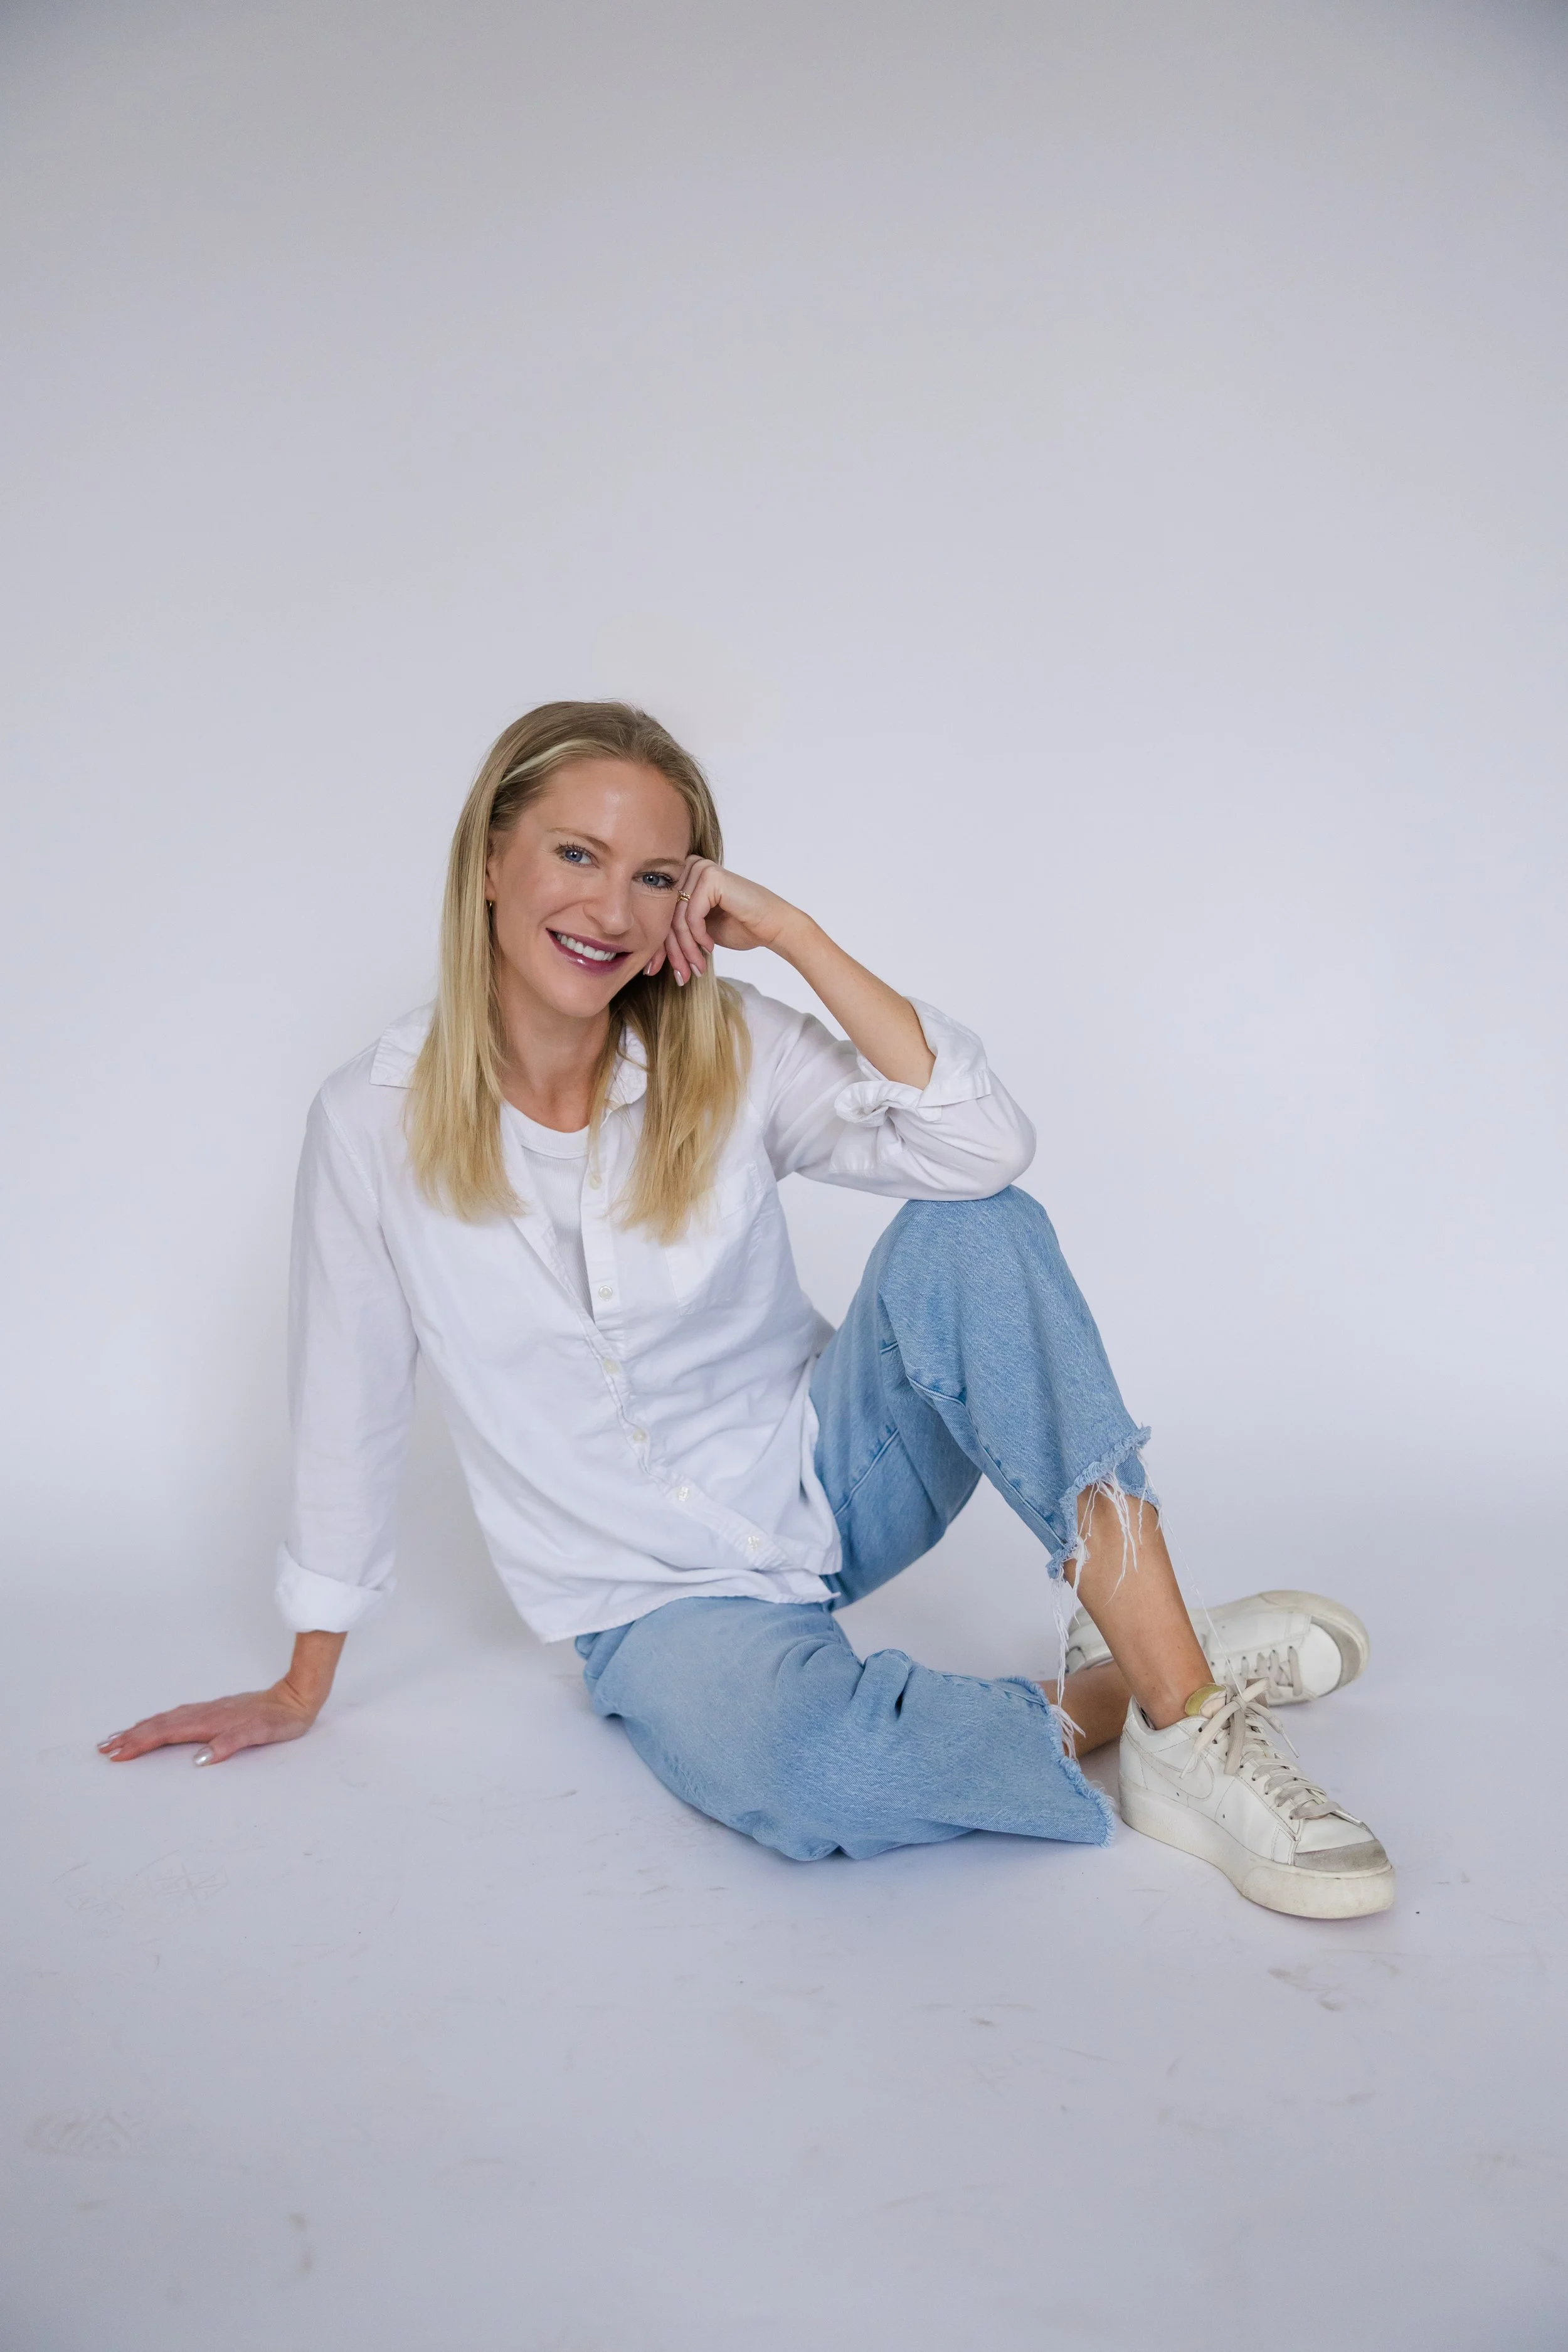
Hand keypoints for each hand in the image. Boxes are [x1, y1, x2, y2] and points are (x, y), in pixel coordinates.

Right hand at [98, 1681, 321, 1767]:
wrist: (296, 1698)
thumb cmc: (279, 1720)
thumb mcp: (260, 1735)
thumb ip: (231, 1744)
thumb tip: (200, 1759)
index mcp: (210, 1721)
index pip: (167, 1734)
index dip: (140, 1743)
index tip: (116, 1753)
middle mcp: (205, 1714)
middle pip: (160, 1726)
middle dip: (130, 1737)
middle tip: (103, 1748)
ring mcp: (209, 1711)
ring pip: (167, 1720)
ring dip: (141, 1729)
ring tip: (118, 1737)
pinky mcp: (215, 1711)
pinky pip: (178, 1717)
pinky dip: (160, 1723)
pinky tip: (155, 1725)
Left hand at [648, 858, 804, 984]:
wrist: (774, 926)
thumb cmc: (741, 927)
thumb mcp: (698, 932)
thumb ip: (675, 933)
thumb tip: (646, 957)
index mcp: (684, 876)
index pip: (659, 914)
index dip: (657, 945)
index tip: (654, 971)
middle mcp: (689, 867)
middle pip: (665, 916)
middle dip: (671, 951)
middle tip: (680, 976)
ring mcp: (700, 869)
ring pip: (677, 919)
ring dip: (686, 949)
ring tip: (696, 968)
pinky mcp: (710, 877)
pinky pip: (691, 915)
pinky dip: (698, 936)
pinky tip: (710, 948)